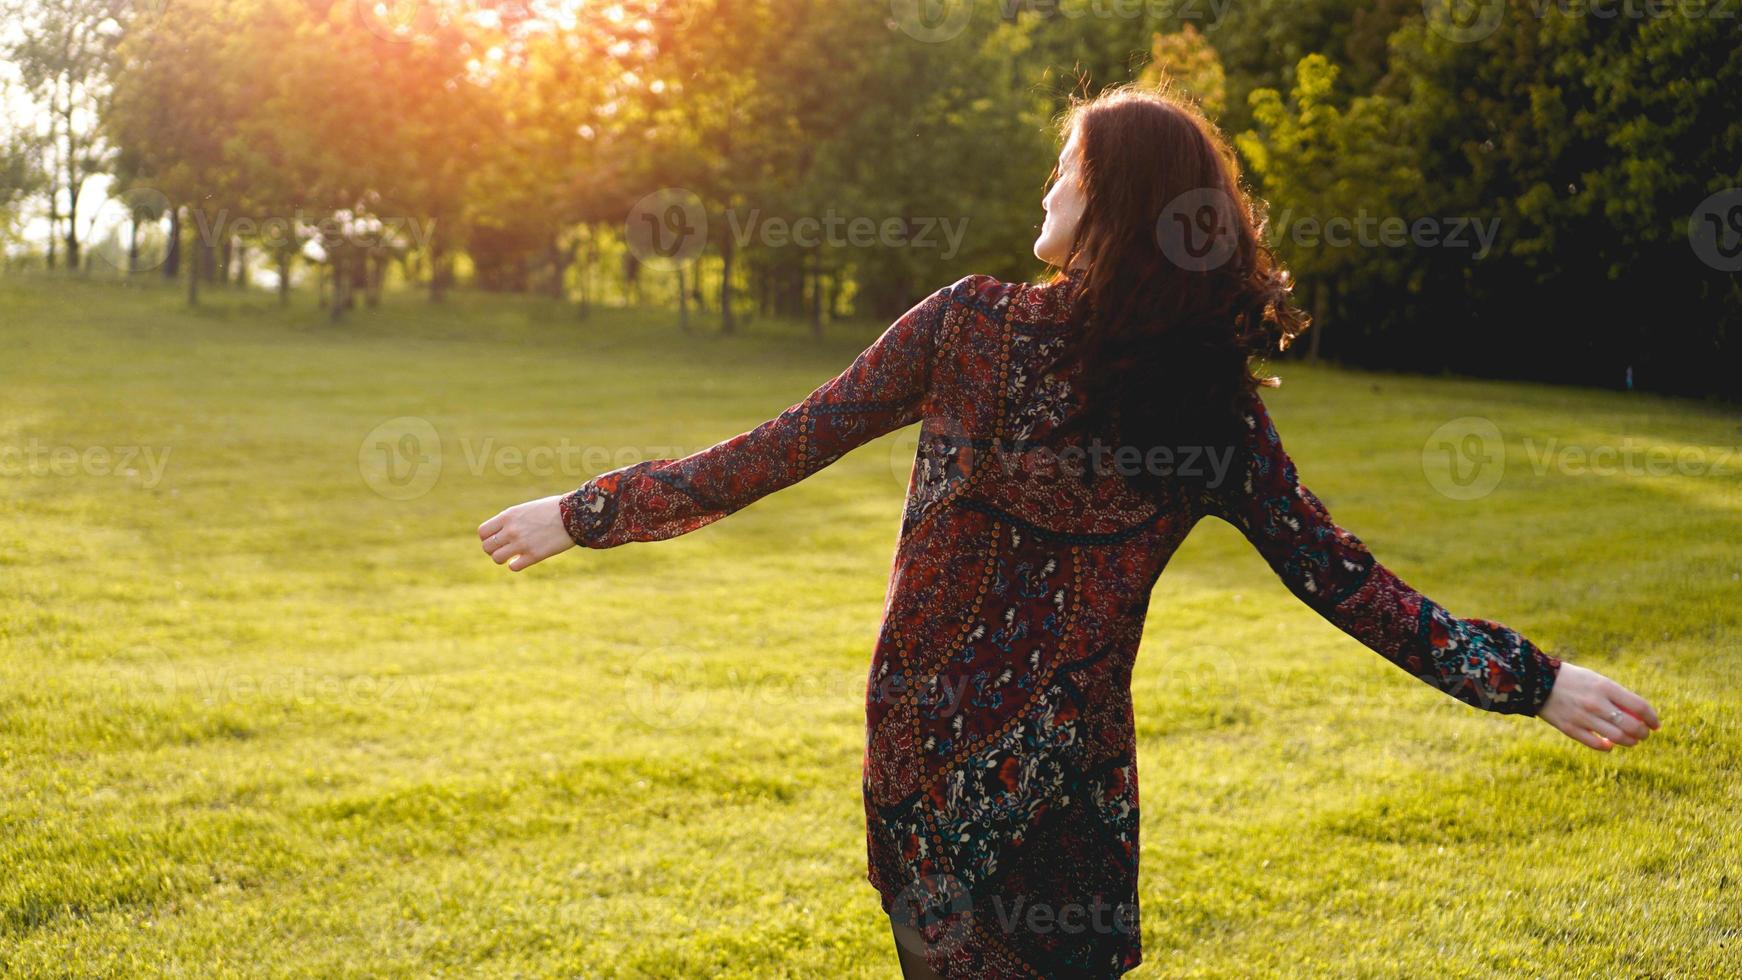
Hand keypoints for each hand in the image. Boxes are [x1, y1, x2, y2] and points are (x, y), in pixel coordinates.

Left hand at [477, 493, 575, 571]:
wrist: (574, 515)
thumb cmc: (552, 509)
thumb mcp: (526, 509)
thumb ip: (511, 520)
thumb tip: (501, 533)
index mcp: (508, 516)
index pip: (482, 532)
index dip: (487, 537)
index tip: (497, 538)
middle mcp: (511, 530)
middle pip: (486, 547)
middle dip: (493, 549)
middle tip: (505, 548)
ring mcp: (521, 544)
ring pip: (497, 558)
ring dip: (503, 558)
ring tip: (512, 555)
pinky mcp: (534, 555)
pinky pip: (513, 567)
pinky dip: (515, 565)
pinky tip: (523, 559)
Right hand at [1536, 661, 1659, 750]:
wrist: (1536, 680)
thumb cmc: (1571, 679)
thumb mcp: (1596, 680)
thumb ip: (1616, 695)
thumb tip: (1639, 714)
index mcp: (1605, 687)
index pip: (1639, 706)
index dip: (1652, 718)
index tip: (1656, 725)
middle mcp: (1596, 703)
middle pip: (1632, 725)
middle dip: (1643, 734)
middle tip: (1644, 735)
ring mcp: (1582, 717)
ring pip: (1617, 737)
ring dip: (1629, 742)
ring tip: (1631, 741)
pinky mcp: (1570, 728)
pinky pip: (1596, 744)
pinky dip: (1607, 746)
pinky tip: (1609, 744)